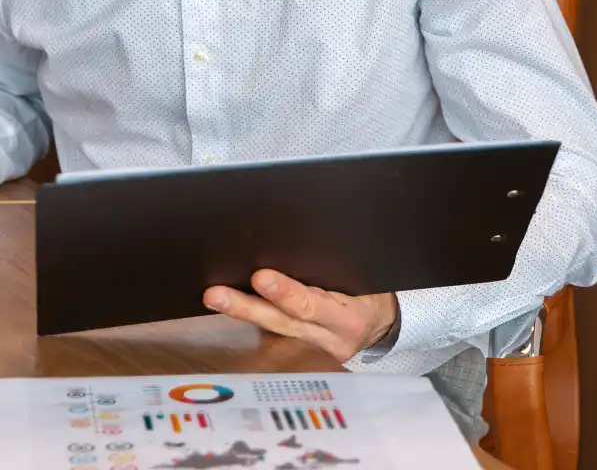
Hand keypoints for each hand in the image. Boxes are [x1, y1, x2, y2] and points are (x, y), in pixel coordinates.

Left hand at [203, 269, 398, 362]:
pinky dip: (252, 317)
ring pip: (272, 329)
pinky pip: (274, 333)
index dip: (286, 293)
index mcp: (350, 319)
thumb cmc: (372, 291)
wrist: (382, 324)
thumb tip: (296, 244)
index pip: (313, 305)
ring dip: (241, 311)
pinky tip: (229, 303)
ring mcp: (313, 350)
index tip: (260, 277)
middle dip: (247, 306)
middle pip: (282, 322)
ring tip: (214, 297)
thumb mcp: (365, 279)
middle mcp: (329, 340)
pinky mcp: (302, 352)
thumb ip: (333, 271)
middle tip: (217, 293)